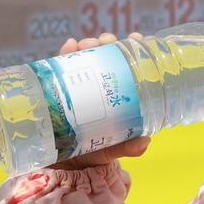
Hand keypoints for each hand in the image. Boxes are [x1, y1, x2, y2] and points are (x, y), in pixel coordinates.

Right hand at [52, 31, 150, 169]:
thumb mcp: (112, 149)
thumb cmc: (94, 151)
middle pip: (107, 56)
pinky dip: (65, 53)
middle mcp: (101, 85)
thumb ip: (129, 147)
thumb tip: (144, 142)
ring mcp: (80, 84)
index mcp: (118, 94)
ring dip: (88, 45)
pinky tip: (68, 47)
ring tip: (86, 45)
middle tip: (105, 42)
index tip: (136, 38)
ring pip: (85, 57)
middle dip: (107, 43)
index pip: (129, 66)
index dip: (134, 49)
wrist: (62, 165)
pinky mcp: (59, 87)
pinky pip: (61, 66)